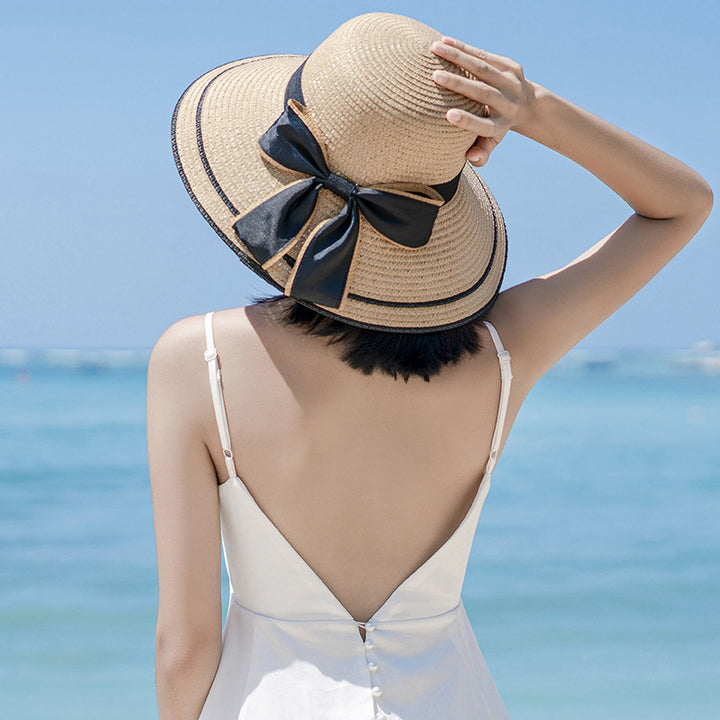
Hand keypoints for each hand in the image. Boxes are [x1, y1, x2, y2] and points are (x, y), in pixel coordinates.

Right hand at [430, 37, 535, 165]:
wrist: (528, 105)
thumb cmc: (497, 126)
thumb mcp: (491, 142)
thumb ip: (481, 153)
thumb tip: (470, 159)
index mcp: (501, 126)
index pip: (485, 126)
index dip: (468, 121)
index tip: (448, 115)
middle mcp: (508, 104)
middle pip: (483, 93)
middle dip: (459, 84)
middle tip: (435, 77)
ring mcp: (512, 83)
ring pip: (483, 68)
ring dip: (458, 57)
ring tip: (435, 48)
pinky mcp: (511, 66)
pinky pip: (485, 55)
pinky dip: (465, 48)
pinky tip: (445, 41)